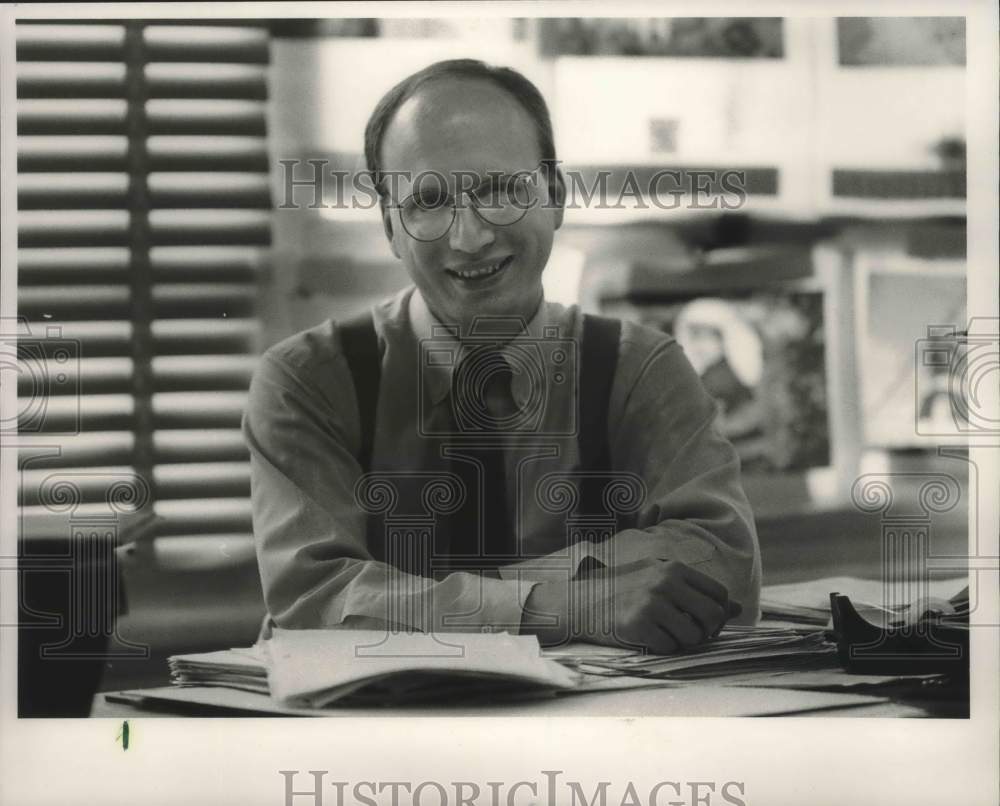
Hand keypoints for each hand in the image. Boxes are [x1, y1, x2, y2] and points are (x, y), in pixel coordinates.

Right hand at [524, 561, 740, 654]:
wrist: (579, 601)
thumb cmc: (622, 590)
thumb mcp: (657, 577)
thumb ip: (695, 590)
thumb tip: (737, 609)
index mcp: (673, 567)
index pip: (718, 594)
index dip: (717, 613)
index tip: (703, 621)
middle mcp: (665, 581)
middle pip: (712, 616)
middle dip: (706, 631)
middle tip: (689, 634)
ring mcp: (652, 603)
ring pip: (693, 636)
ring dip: (682, 642)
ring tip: (663, 633)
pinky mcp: (639, 625)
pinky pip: (669, 648)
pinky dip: (662, 648)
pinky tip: (646, 637)